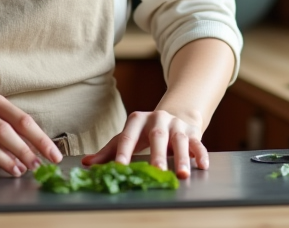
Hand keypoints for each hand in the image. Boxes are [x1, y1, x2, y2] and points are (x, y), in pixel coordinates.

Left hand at [82, 110, 207, 178]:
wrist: (176, 114)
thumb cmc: (146, 131)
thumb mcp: (128, 137)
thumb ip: (109, 151)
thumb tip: (86, 164)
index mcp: (138, 120)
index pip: (129, 137)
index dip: (123, 152)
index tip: (119, 167)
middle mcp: (158, 119)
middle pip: (157, 137)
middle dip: (157, 155)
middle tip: (156, 171)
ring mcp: (177, 125)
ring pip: (180, 141)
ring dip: (182, 158)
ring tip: (181, 174)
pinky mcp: (193, 132)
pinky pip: (198, 143)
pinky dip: (200, 154)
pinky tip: (202, 166)